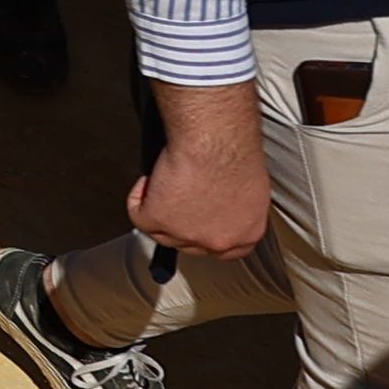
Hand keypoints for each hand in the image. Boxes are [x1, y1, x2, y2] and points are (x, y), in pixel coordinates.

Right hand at [127, 119, 271, 263]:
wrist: (215, 140)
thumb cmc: (236, 150)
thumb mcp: (250, 184)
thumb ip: (236, 204)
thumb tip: (223, 202)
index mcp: (247, 232)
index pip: (228, 249)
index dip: (211, 231)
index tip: (204, 220)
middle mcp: (218, 240)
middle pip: (192, 243)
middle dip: (183, 221)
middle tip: (181, 197)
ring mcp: (187, 235)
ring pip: (164, 233)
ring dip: (161, 208)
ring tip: (165, 184)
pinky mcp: (158, 221)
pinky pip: (138, 215)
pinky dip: (139, 197)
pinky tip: (148, 181)